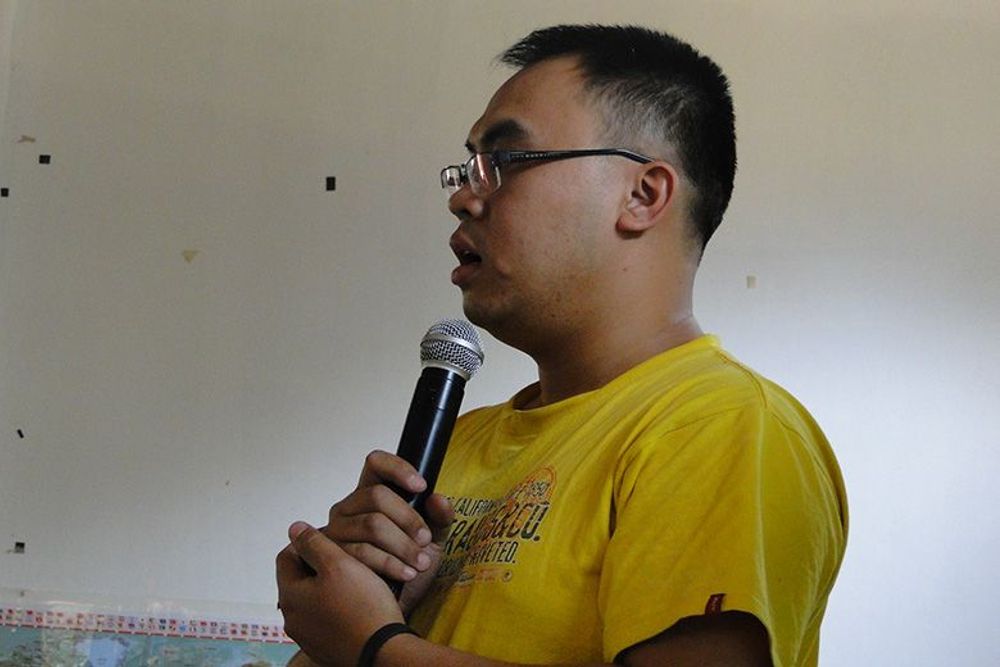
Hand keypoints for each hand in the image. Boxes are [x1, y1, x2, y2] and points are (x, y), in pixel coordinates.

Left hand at [277, 522, 403, 666]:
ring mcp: (308, 637)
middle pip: (300, 579)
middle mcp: (292, 620)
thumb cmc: (363, 607)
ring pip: (313, 600)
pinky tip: (358, 605)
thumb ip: (314, 543)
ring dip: (330, 588)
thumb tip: (295, 528)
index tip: (331, 539)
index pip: (287, 557)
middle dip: (320, 566)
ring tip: (356, 581)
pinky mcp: (324, 648)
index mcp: (290, 596)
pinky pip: (326, 620)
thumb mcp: (339, 564)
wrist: (383, 652)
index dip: (307, 542)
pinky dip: (338, 609)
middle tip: (347, 559)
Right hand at [323, 450, 454, 612]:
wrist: (392, 606)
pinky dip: (391, 563)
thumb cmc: (410, 564)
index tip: (421, 486)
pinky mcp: (331, 556)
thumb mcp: (433, 540)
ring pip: (371, 525)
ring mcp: (336, 530)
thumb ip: (439, 518)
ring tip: (421, 563)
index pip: (376, 463)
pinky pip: (362, 552)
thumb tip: (439, 498)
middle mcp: (348, 506)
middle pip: (377, 496)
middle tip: (425, 540)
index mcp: (370, 492)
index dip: (397, 468)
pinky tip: (406, 573)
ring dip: (402, 546)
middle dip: (408, 519)